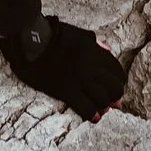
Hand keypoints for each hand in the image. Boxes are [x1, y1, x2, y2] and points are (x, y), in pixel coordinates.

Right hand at [0, 17, 126, 118]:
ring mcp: (79, 79)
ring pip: (102, 98)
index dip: (118, 81)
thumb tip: (107, 50)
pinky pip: (85, 106)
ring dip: (104, 106)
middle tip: (112, 101)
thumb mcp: (78, 33)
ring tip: (102, 110)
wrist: (31, 40)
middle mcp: (91, 66)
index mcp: (94, 51)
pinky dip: (92, 114)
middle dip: (115, 95)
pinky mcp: (66, 90)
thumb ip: (94, 43)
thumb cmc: (52, 34)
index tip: (115, 87)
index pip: (116, 70)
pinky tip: (93, 117)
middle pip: (114, 87)